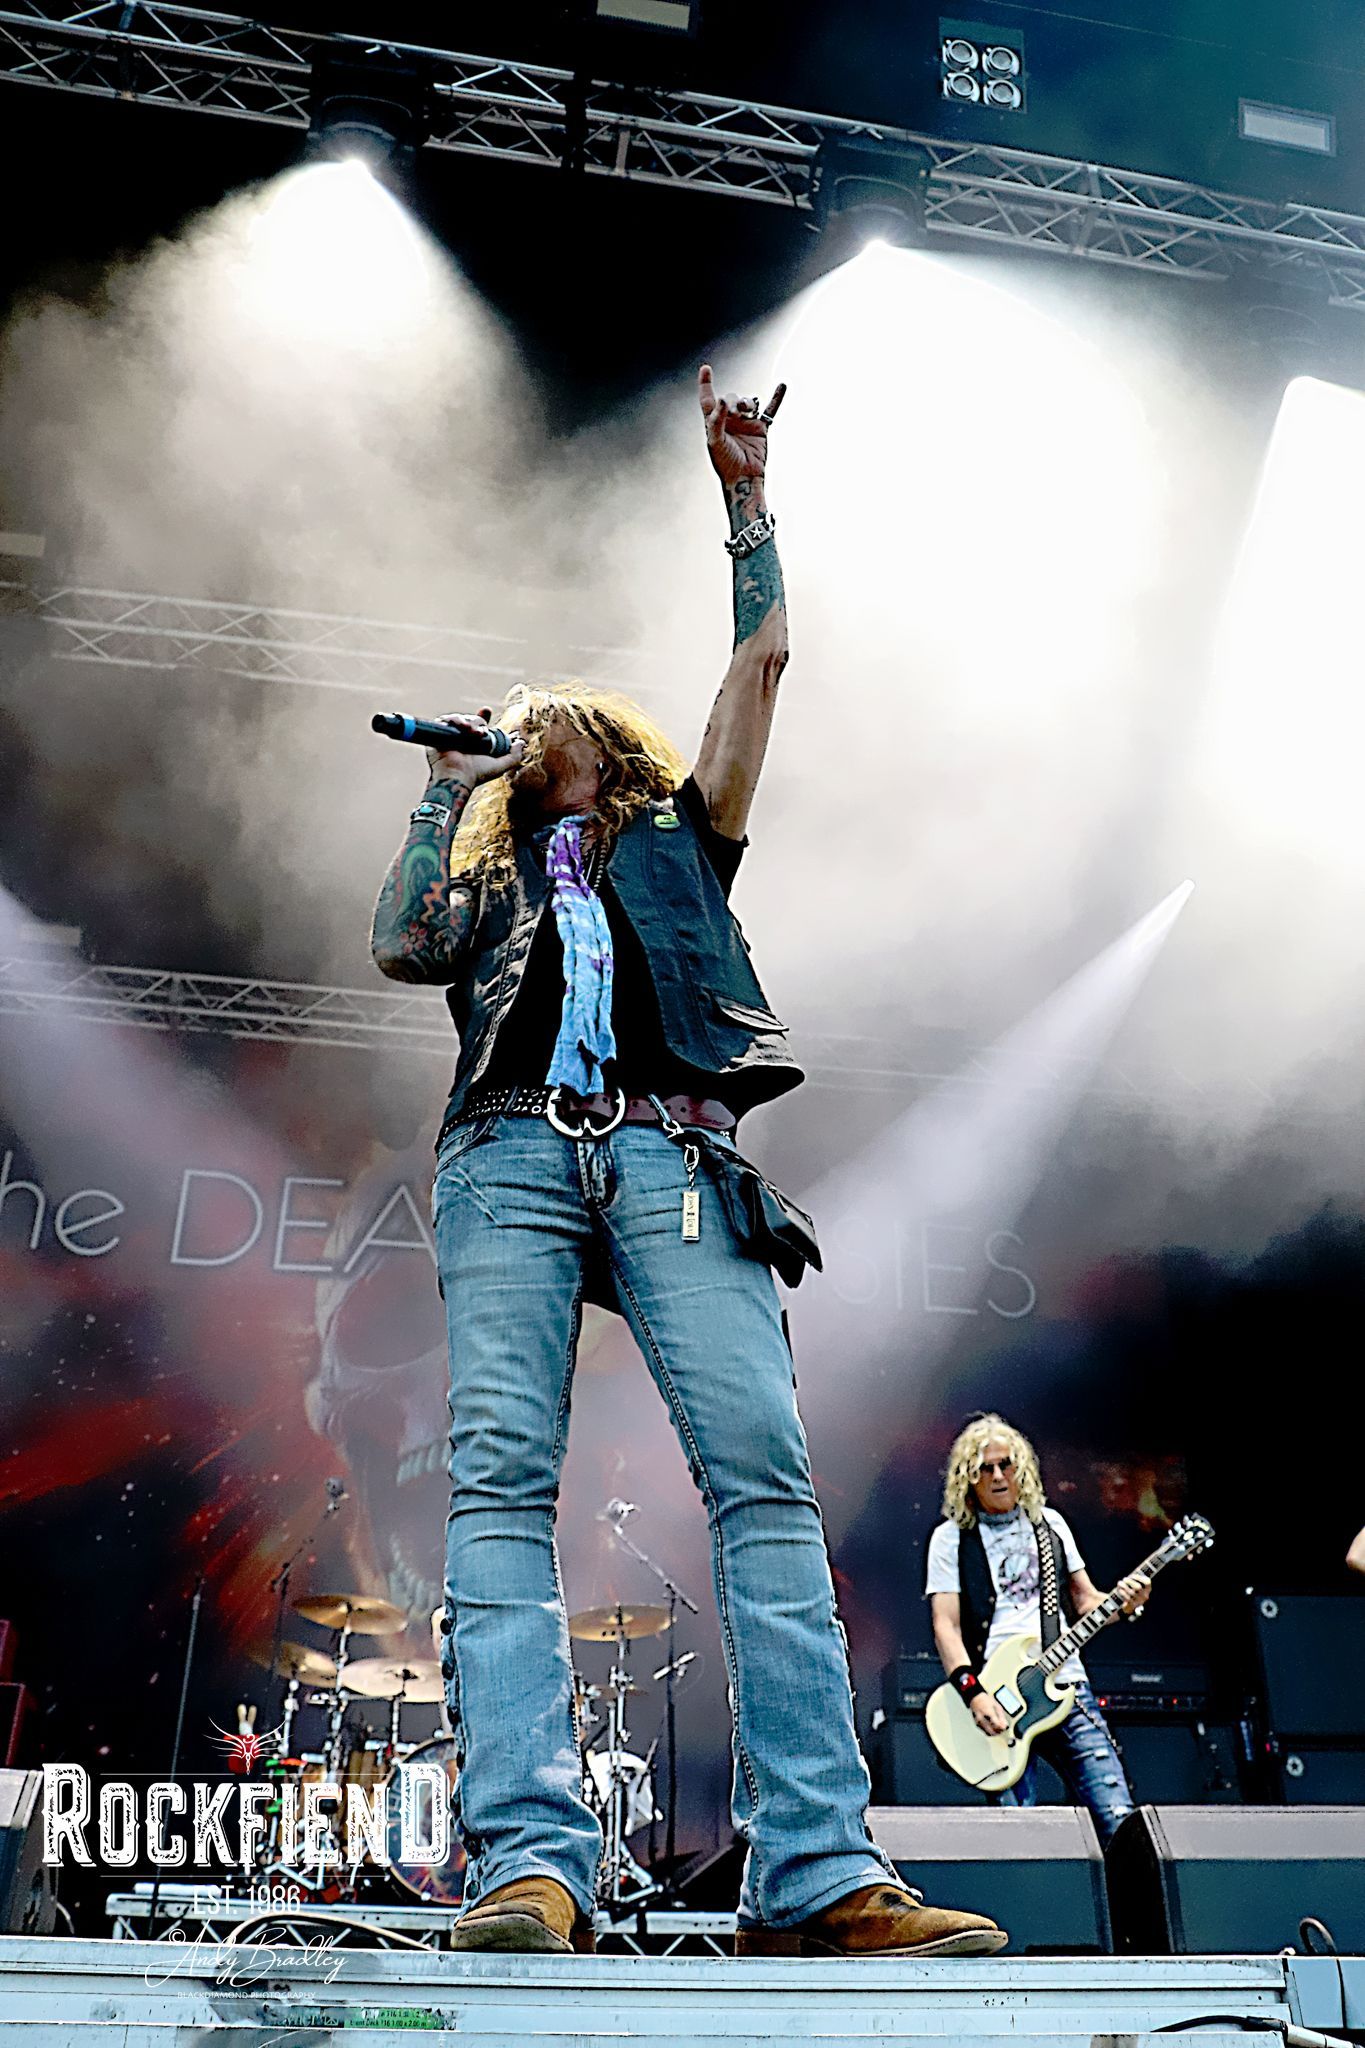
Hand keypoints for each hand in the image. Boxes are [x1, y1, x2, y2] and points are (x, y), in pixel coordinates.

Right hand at [424, 707, 524, 789]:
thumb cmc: (477, 774)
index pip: (479, 724)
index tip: (487, 710)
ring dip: (469, 721)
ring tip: (472, 733)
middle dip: (479, 722)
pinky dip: (454, 720)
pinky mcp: (438, 734)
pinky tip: (462, 727)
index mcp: (475, 743)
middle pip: (472, 720)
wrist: (458, 777)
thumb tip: (521, 743)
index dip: (483, 716)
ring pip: (461, 718)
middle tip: (481, 734)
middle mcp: (462, 738)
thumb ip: (514, 756)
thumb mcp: (500, 766)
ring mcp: (450, 736)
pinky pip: (445, 720)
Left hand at [699, 363, 785, 491]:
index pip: (707, 399)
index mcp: (714, 423)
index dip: (706, 384)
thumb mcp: (715, 442)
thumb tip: (721, 400)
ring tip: (748, 411)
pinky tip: (782, 386)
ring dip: (747, 402)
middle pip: (730, 397)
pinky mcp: (761, 428)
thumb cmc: (725, 464)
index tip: (706, 369)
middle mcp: (729, 420)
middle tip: (736, 413)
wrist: (744, 477)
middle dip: (733, 400)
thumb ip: (716, 420)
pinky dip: (776, 398)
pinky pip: (770, 410)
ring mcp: (746, 423)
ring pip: (748, 401)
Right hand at [970, 1692, 1010, 1737]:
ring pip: (988, 1733)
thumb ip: (1001, 1716)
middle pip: (992, 1731)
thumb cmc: (987, 1701)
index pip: (997, 1725)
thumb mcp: (997, 1706)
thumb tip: (1005, 1726)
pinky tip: (993, 1728)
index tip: (1005, 1727)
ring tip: (998, 1728)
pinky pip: (985, 1731)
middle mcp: (982, 1718)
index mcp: (988, 1712)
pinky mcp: (977, 1724)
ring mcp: (978, 1722)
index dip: (1002, 1728)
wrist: (975, 1698)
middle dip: (999, 1731)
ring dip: (995, 1732)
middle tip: (1002, 1729)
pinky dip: (990, 1731)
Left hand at [1115, 1573, 1149, 1616]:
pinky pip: (1128, 1598)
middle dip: (1130, 1581)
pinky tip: (1120, 1589)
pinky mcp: (1133, 1605)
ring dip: (1124, 1586)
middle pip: (1138, 1587)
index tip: (1132, 1575)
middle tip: (1124, 1579)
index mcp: (1147, 1589)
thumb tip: (1129, 1576)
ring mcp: (1139, 1601)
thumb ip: (1134, 1580)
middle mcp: (1145, 1595)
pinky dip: (1123, 1593)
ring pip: (1132, 1592)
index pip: (1147, 1582)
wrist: (1130, 1607)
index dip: (1139, 1577)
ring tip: (1120, 1583)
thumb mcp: (1136, 1586)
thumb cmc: (1133, 1592)